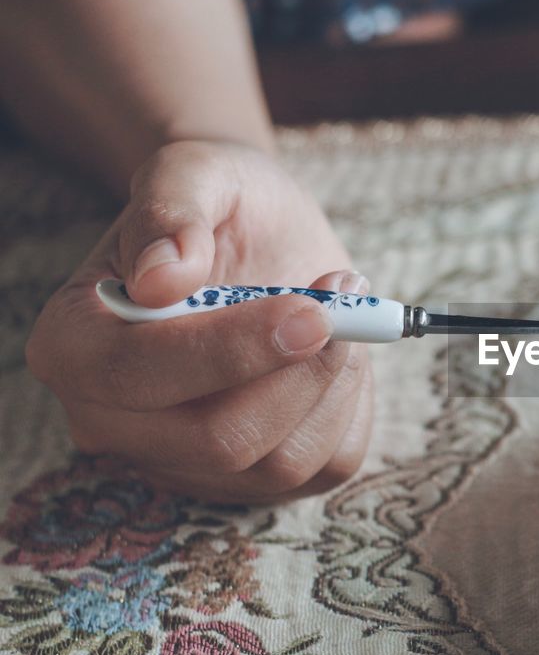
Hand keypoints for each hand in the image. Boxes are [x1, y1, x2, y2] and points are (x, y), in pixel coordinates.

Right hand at [26, 140, 373, 502]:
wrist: (250, 237)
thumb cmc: (215, 205)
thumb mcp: (195, 171)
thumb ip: (171, 210)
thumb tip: (162, 277)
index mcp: (72, 347)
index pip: (139, 375)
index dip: (233, 349)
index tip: (311, 309)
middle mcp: (112, 424)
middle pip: (218, 440)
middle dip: (301, 371)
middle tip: (343, 298)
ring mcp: (182, 464)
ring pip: (280, 463)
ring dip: (333, 382)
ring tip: (340, 313)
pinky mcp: (251, 482)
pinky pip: (324, 467)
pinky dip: (349, 406)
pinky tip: (337, 356)